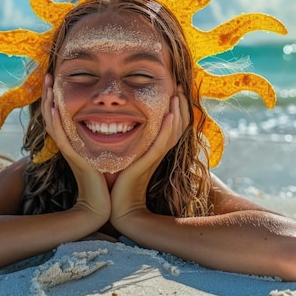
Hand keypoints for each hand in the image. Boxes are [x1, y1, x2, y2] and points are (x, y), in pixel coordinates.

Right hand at [41, 74, 110, 220]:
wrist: (107, 204)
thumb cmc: (108, 180)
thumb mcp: (105, 153)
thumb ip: (105, 138)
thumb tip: (115, 121)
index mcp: (74, 142)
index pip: (60, 114)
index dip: (56, 97)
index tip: (57, 79)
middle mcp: (68, 144)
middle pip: (51, 114)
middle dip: (49, 94)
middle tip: (48, 75)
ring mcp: (69, 151)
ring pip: (52, 122)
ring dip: (49, 103)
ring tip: (49, 86)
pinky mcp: (73, 158)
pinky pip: (60, 137)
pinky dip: (55, 123)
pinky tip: (53, 109)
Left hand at [110, 86, 188, 222]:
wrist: (116, 209)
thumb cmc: (117, 185)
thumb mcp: (124, 158)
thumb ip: (127, 145)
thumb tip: (115, 127)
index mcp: (154, 151)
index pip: (171, 126)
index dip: (176, 108)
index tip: (173, 89)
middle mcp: (158, 153)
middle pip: (178, 126)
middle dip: (180, 105)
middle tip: (178, 86)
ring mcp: (154, 159)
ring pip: (173, 132)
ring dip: (177, 112)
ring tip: (177, 95)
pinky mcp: (147, 164)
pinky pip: (161, 144)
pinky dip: (166, 130)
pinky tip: (169, 115)